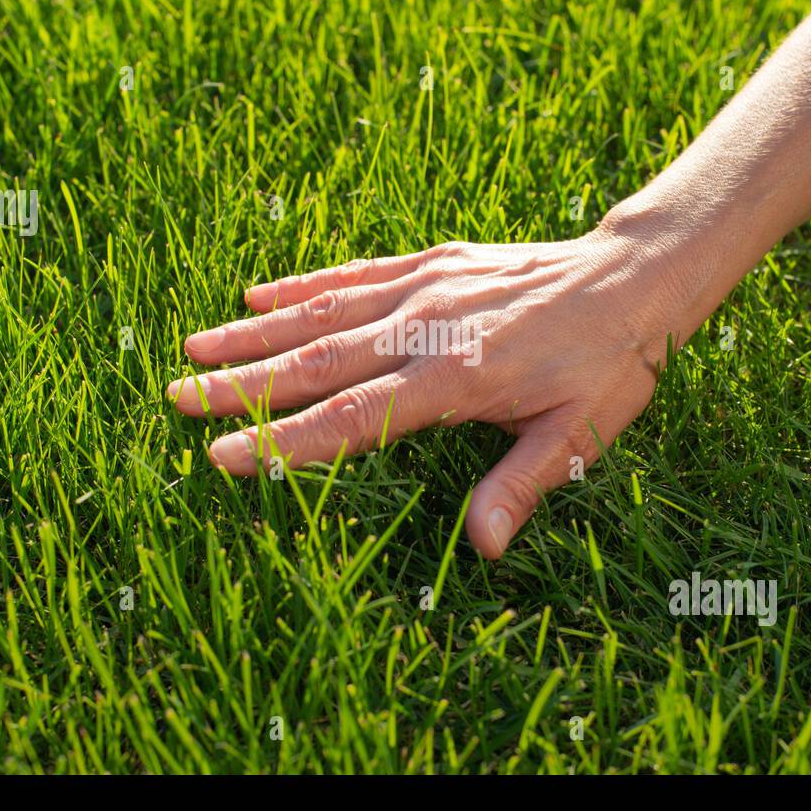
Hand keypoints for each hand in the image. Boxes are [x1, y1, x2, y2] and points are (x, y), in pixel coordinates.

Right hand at [167, 216, 713, 557]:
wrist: (634, 277)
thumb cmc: (609, 366)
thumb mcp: (579, 436)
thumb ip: (522, 487)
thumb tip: (481, 549)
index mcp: (455, 378)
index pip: (351, 418)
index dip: (283, 441)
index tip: (221, 457)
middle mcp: (427, 328)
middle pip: (317, 362)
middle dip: (241, 385)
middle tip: (176, 399)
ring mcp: (425, 288)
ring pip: (323, 313)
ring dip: (254, 333)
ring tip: (192, 346)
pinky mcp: (432, 262)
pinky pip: (356, 274)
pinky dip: (303, 285)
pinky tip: (257, 293)